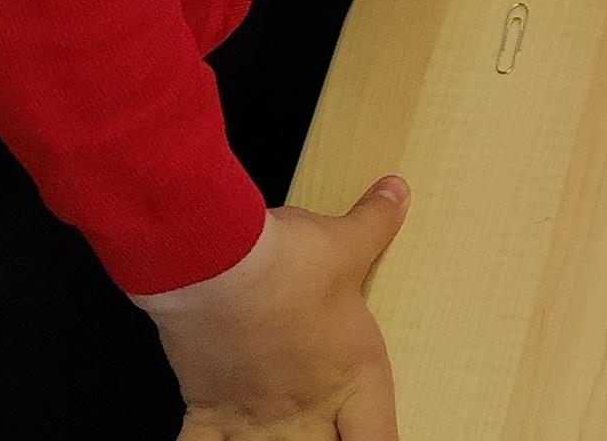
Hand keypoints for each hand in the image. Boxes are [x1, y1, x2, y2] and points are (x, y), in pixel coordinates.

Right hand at [135, 182, 407, 439]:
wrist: (219, 266)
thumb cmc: (289, 262)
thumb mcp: (346, 240)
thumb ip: (376, 221)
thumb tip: (398, 191)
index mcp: (353, 375)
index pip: (379, 438)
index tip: (378, 436)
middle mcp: (306, 409)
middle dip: (323, 440)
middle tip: (320, 423)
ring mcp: (255, 417)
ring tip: (276, 428)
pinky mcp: (207, 409)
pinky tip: (218, 438)